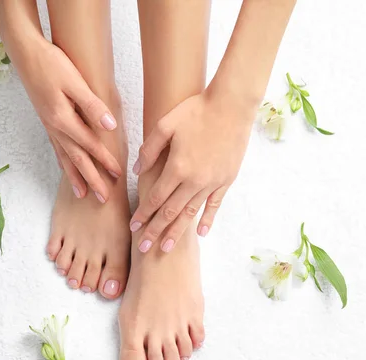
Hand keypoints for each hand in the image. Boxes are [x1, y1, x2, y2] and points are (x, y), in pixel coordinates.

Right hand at [6, 36, 120, 201]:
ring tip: (82, 195)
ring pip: (65, 158)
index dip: (105, 161)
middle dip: (91, 180)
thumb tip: (110, 127)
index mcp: (63, 120)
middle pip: (77, 160)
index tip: (118, 175)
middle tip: (103, 199)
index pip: (90, 146)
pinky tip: (66, 169)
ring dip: (75, 177)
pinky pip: (56, 149)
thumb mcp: (75, 82)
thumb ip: (93, 106)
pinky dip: (63, 163)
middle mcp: (55, 128)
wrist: (25, 53)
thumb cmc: (52, 64)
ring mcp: (49, 126)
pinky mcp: (46, 121)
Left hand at [130, 90, 253, 251]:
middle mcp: (194, 181)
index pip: (155, 198)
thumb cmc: (196, 110)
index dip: (143, 215)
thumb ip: (149, 150)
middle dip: (155, 231)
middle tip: (144, 248)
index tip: (133, 228)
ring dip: (178, 231)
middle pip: (171, 212)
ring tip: (167, 248)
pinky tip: (201, 233)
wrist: (231, 105)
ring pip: (191, 214)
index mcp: (177, 168)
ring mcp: (212, 182)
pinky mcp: (226, 180)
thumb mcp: (165, 125)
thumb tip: (137, 172)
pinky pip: (215, 205)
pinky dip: (208, 220)